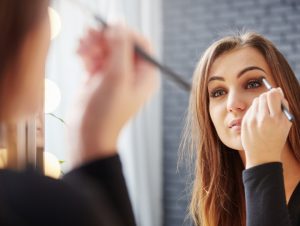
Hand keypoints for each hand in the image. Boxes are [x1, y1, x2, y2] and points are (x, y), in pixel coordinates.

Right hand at [68, 25, 157, 165]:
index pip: (141, 44)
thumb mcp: (117, 77)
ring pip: (106, 49)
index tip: (108, 29)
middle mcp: (132, 74)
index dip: (125, 32)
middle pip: (121, 44)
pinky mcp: (99, 79)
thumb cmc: (106, 114)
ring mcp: (115, 76)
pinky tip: (80, 55)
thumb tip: (119, 24)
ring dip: (93, 44)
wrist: (87, 136)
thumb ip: (120, 48)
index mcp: (145, 75)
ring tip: (82, 49)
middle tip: (90, 36)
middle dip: (105, 38)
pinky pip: (95, 57)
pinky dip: (87, 53)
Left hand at [241, 88, 291, 168]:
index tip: (276, 96)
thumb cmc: (276, 138)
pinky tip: (258, 120)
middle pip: (263, 96)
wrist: (262, 155)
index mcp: (276, 119)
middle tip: (270, 105)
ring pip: (255, 101)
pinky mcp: (244, 122)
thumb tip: (277, 90)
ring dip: (261, 104)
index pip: (273, 94)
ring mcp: (252, 120)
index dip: (275, 93)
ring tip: (264, 114)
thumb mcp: (285, 124)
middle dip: (267, 98)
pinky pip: (250, 109)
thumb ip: (283, 106)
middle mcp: (263, 119)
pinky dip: (254, 111)